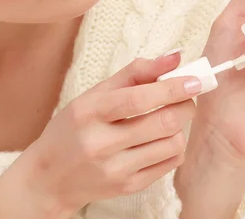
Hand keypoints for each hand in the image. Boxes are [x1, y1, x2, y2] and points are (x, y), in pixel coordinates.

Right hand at [4, 54, 200, 216]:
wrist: (49, 177)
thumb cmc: (73, 128)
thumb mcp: (94, 95)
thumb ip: (134, 73)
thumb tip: (174, 57)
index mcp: (89, 112)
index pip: (137, 99)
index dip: (171, 88)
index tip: (195, 80)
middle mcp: (100, 143)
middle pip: (162, 123)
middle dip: (185, 105)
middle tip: (187, 96)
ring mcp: (115, 169)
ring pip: (171, 144)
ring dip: (179, 127)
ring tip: (168, 119)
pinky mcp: (128, 187)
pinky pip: (169, 163)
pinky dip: (174, 146)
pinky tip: (161, 139)